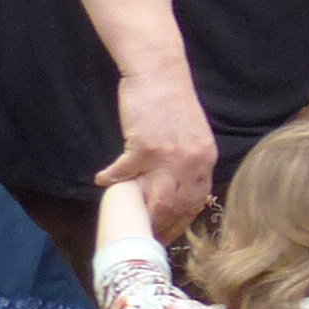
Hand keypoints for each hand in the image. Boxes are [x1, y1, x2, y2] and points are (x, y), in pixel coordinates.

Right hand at [100, 59, 217, 236]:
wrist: (160, 72)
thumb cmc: (171, 101)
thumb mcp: (192, 134)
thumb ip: (189, 161)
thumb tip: (178, 186)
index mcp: (205, 160)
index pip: (196, 201)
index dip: (180, 221)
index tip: (167, 232)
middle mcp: (192, 163)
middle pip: (176, 208)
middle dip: (160, 226)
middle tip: (143, 236)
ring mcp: (169, 157)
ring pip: (155, 201)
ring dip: (138, 213)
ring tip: (124, 219)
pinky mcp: (144, 148)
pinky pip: (124, 174)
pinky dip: (112, 180)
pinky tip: (103, 181)